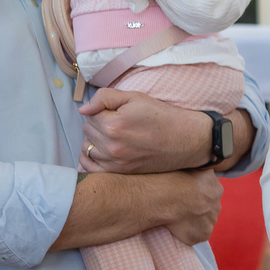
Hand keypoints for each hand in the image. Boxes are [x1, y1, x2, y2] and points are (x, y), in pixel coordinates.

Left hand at [78, 88, 208, 173]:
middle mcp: (112, 145)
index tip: (117, 112)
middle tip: (118, 123)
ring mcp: (116, 161)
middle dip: (98, 125)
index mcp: (114, 124)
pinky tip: (101, 152)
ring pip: (86, 148)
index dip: (102, 110)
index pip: (89, 115)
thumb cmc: (163, 117)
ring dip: (95, 141)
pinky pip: (91, 168)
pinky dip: (90, 159)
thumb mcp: (136, 98)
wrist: (187, 140)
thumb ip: (105, 97)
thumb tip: (83, 110)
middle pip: (86, 131)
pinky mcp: (121, 172)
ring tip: (113, 137)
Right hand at [161, 169, 222, 246]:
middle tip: (180, 207)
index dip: (196, 194)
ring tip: (176, 218)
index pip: (208, 192)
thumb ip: (196, 173)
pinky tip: (176, 227)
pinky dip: (190, 233)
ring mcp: (212, 220)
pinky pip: (198, 234)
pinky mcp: (204, 234)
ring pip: (204, 221)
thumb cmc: (172, 179)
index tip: (184, 196)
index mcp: (215, 186)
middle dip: (197, 208)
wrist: (168, 197)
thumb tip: (194, 170)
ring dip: (194, 221)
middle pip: (208, 207)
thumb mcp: (188, 167)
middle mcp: (217, 203)